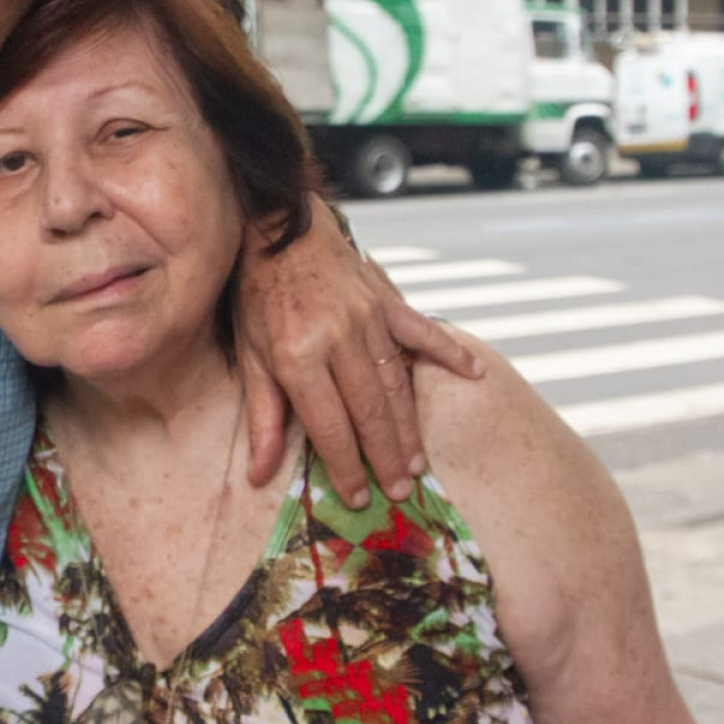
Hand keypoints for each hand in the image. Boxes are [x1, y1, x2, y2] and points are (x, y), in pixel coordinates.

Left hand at [234, 199, 483, 505]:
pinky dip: (449, 352)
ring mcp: (366, 318)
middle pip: (369, 411)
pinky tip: (475, 373)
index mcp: (298, 356)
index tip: (358, 497)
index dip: (345, 465)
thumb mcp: (249, 354)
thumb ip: (263, 416)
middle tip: (400, 490)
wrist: (277, 226)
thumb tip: (259, 475)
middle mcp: (337, 339)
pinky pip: (422, 330)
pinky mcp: (384, 300)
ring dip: (409, 426)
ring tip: (417, 462)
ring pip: (396, 382)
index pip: (329, 425)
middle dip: (384, 456)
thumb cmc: (258, 294)